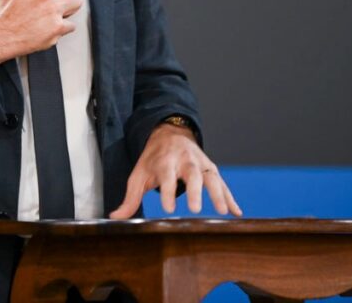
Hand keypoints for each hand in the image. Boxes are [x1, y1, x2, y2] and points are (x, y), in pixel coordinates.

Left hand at [109, 124, 241, 218]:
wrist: (169, 133)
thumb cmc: (152, 159)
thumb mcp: (138, 174)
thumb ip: (130, 198)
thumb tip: (114, 218)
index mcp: (164, 161)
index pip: (166, 176)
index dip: (168, 192)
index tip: (169, 209)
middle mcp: (184, 160)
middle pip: (191, 174)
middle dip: (194, 191)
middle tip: (195, 209)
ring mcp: (200, 163)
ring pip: (211, 177)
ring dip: (218, 193)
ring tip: (224, 211)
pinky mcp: (210, 169)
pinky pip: (222, 183)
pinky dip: (230, 197)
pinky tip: (237, 212)